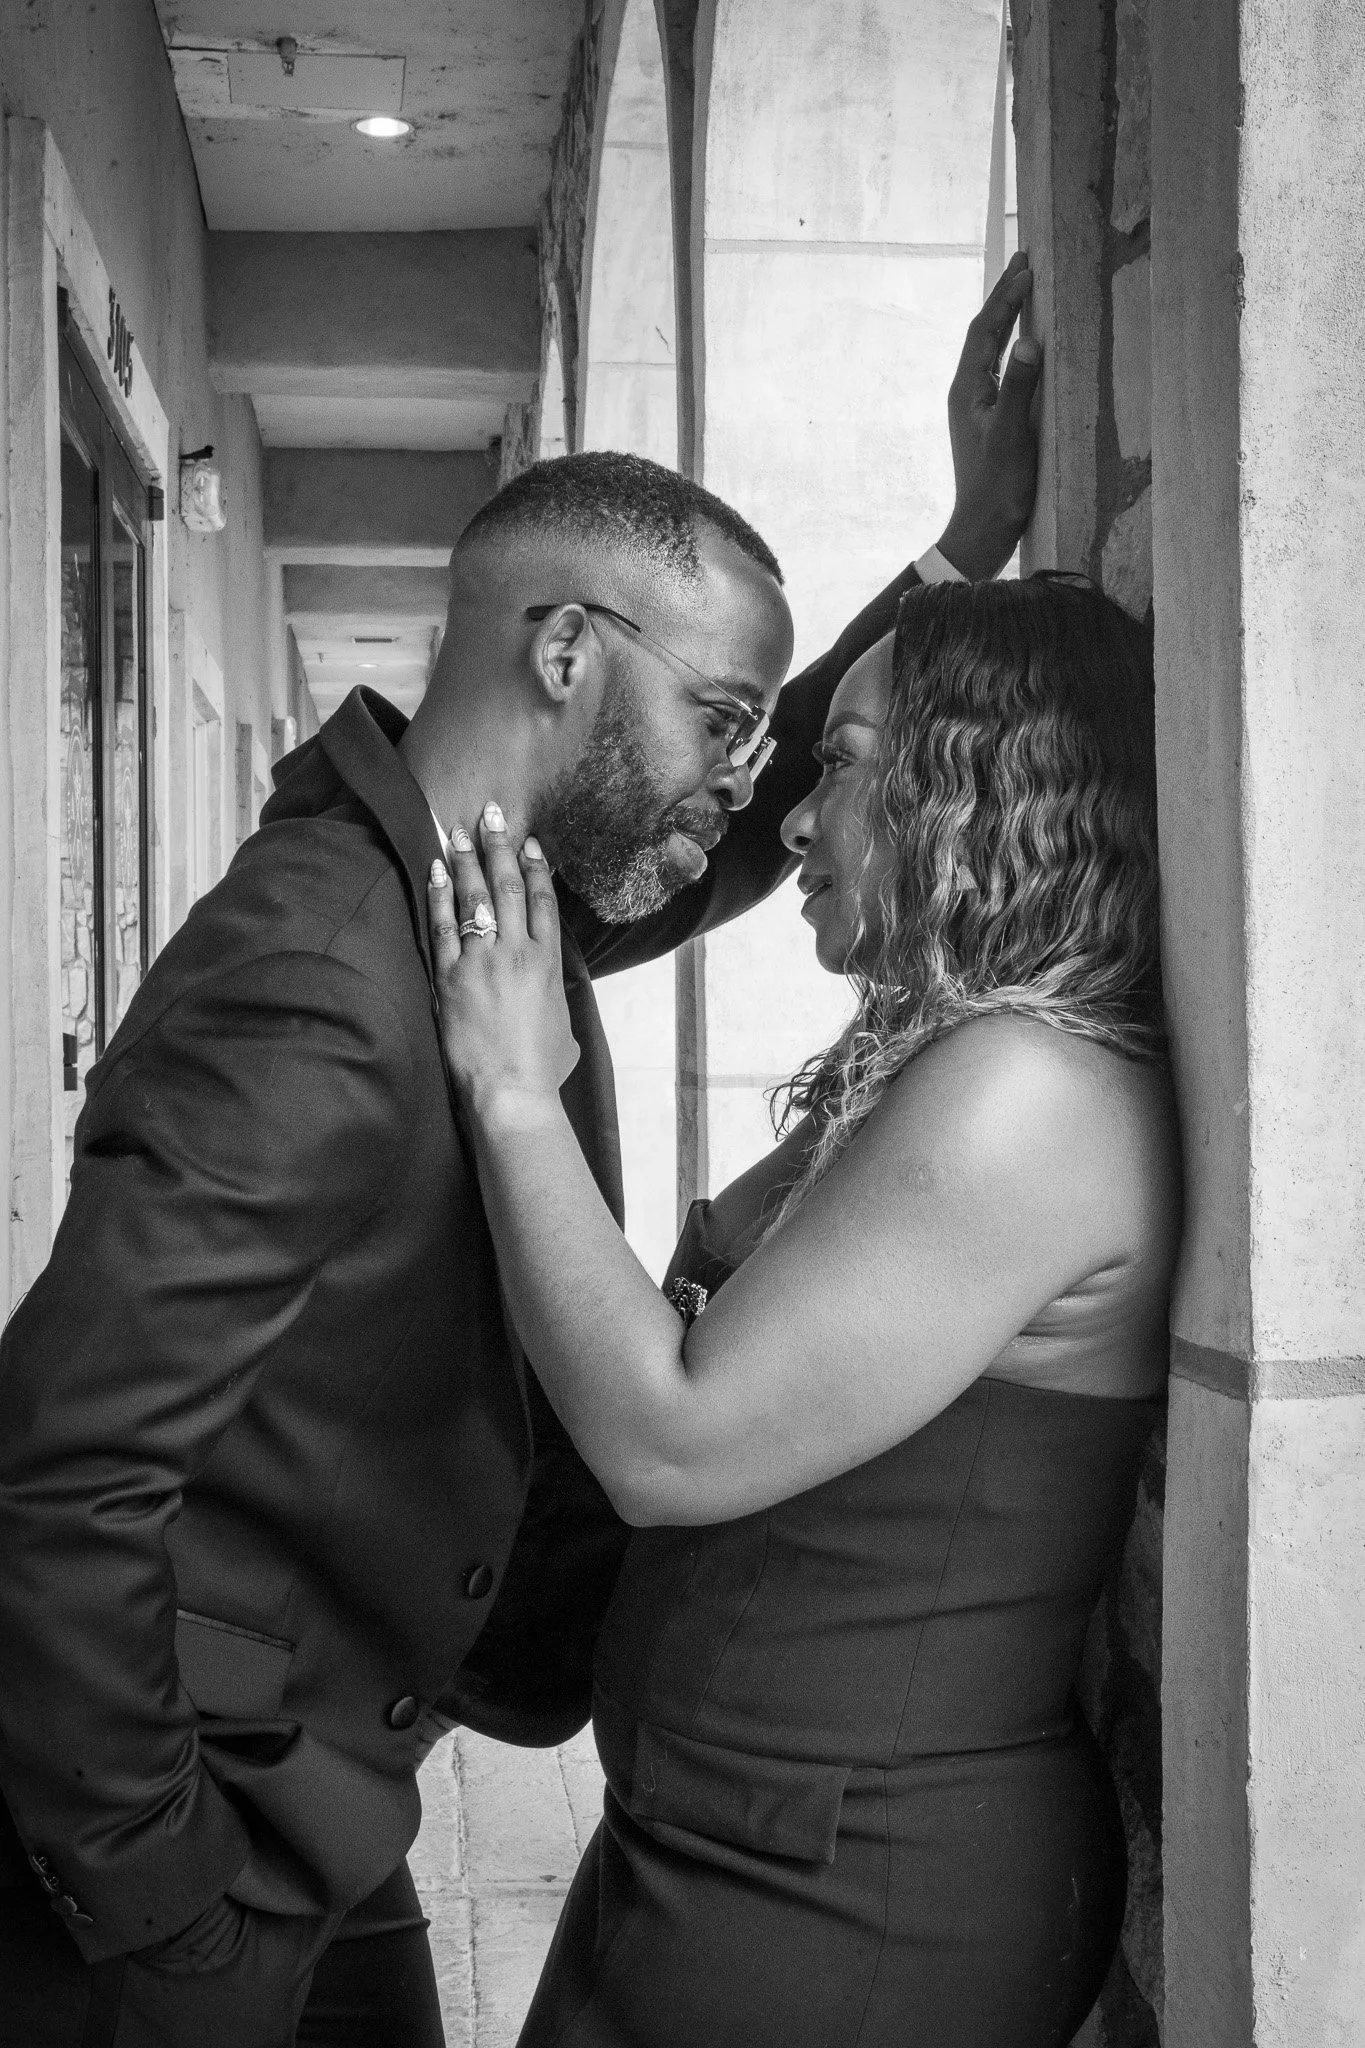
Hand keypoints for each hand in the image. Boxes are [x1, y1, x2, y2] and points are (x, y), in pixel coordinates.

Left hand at [427, 803, 579, 1126]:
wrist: (510, 1093)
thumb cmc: (542, 1070)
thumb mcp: (563, 1027)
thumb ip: (555, 997)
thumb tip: (550, 990)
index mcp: (548, 963)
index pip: (542, 901)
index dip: (535, 867)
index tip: (528, 842)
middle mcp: (516, 953)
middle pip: (508, 887)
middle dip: (499, 847)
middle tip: (491, 813)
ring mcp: (481, 962)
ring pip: (474, 898)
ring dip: (465, 861)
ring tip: (457, 830)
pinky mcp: (450, 978)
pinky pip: (442, 927)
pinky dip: (438, 896)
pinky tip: (433, 871)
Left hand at [937, 251, 1041, 578]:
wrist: (983, 530)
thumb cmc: (998, 487)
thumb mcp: (1012, 435)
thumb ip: (1019, 387)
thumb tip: (1028, 340)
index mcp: (967, 389)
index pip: (984, 329)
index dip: (1005, 296)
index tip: (1028, 266)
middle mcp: (966, 392)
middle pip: (983, 333)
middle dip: (1004, 297)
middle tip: (1026, 262)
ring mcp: (975, 407)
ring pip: (990, 350)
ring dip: (1008, 319)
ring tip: (1027, 291)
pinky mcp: (988, 421)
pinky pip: (999, 370)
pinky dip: (1013, 348)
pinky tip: (1027, 347)